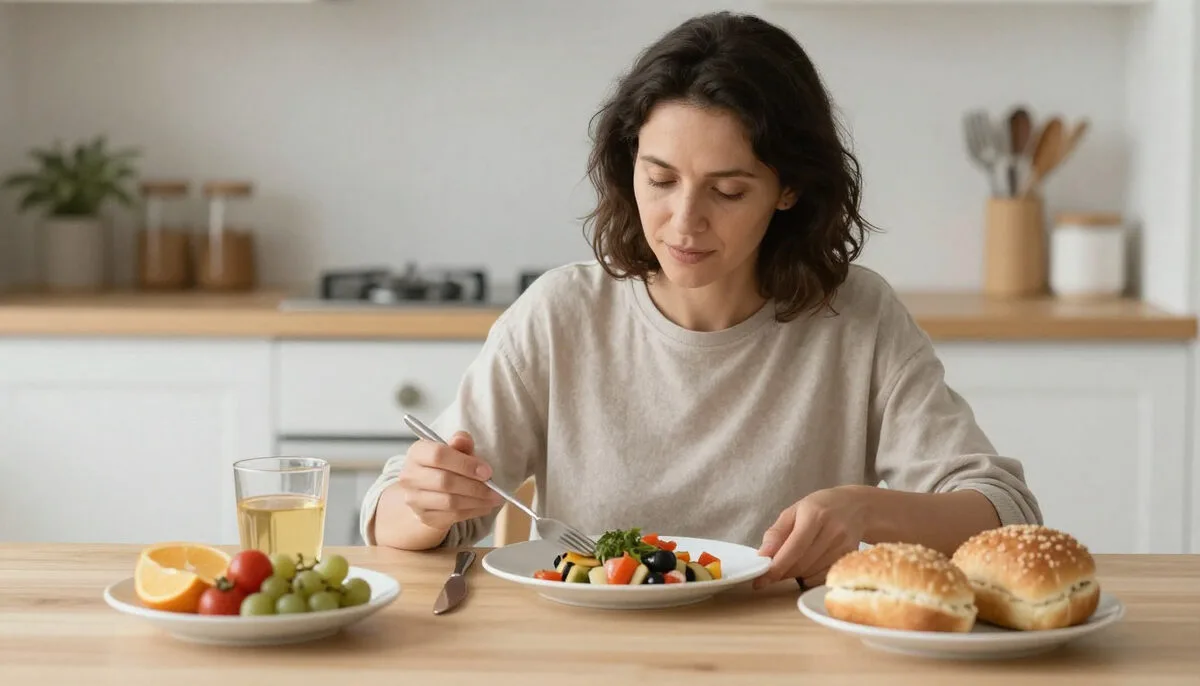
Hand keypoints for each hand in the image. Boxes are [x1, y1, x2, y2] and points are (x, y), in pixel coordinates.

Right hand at [395, 431, 504, 532]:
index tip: (487, 471)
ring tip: (494, 498)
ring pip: (450, 502)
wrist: (427, 491)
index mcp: (417, 452)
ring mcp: (414, 499)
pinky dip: (473, 511)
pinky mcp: (424, 516)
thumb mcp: (454, 450)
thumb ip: (460, 443)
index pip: (438, 455)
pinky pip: (452, 516)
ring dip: (477, 501)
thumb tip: (462, 439)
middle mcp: (410, 475)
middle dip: (475, 486)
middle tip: (495, 489)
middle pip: (445, 481)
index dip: (465, 464)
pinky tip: (484, 506)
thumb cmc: (445, 466)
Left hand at [754, 486, 869, 588]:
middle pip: (802, 564)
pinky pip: (823, 578)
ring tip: (793, 561)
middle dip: (783, 572)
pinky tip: (808, 565)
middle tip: (772, 572)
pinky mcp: (849, 558)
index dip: (776, 567)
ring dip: (796, 574)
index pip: (794, 548)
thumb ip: (776, 533)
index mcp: (815, 515)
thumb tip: (762, 555)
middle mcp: (832, 531)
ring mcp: (843, 546)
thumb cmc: (819, 508)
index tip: (761, 580)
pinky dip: (810, 577)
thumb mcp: (793, 512)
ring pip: (812, 574)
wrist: (856, 507)